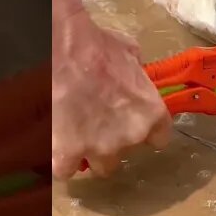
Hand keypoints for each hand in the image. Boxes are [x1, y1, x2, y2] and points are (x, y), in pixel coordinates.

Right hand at [51, 12, 171, 179]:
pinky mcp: (68, 154)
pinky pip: (66, 169)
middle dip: (112, 144)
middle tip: (97, 125)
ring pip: (100, 167)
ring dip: (89, 155)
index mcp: (151, 113)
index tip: (132, 125)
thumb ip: (138, 74)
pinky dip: (61, 160)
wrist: (63, 51)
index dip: (145, 133)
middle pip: (125, 155)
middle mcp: (130, 136)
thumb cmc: (98, 46)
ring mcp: (100, 148)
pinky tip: (56, 145)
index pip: (159, 139)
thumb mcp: (131, 53)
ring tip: (75, 135)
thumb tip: (134, 72)